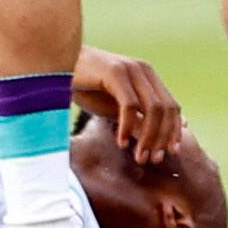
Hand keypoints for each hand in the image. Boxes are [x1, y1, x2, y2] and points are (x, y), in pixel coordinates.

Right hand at [72, 46, 182, 166]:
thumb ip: (138, 121)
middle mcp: (143, 69)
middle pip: (166, 109)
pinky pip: (130, 105)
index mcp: (147, 75)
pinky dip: (128, 127)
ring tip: (138, 156)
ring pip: (153, 108)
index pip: (172, 106)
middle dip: (162, 137)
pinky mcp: (114, 72)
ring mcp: (129, 68)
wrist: (54, 68)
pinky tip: (120, 142)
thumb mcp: (115, 109)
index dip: (173, 131)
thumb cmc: (84, 88)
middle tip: (151, 159)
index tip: (169, 153)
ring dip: (148, 136)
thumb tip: (163, 142)